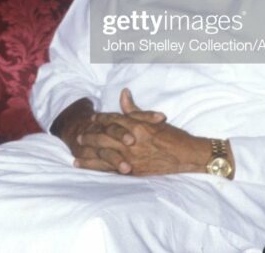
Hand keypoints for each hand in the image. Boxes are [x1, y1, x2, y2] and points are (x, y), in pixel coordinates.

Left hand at [77, 89, 209, 175]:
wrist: (187, 155)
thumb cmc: (173, 136)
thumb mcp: (154, 119)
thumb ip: (135, 109)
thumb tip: (123, 93)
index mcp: (137, 127)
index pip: (113, 120)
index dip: (101, 119)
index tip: (92, 118)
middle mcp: (132, 142)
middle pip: (104, 137)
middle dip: (90, 136)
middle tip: (79, 136)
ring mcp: (132, 158)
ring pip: (104, 154)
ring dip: (89, 154)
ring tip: (76, 154)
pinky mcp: (134, 171)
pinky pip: (111, 169)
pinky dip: (97, 168)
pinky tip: (85, 167)